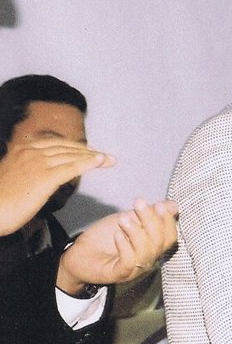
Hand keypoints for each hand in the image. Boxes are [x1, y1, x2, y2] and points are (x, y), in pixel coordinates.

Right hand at [0, 139, 114, 234]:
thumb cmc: (1, 200)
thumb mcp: (13, 176)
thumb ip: (28, 169)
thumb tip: (43, 173)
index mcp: (22, 149)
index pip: (56, 144)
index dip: (75, 147)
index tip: (89, 151)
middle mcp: (31, 152)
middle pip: (67, 148)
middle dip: (88, 151)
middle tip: (105, 156)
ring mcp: (38, 162)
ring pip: (72, 156)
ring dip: (94, 157)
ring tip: (109, 160)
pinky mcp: (45, 177)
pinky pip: (72, 167)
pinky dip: (89, 163)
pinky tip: (100, 162)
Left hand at [56, 198, 178, 294]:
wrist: (79, 253)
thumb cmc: (105, 237)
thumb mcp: (129, 219)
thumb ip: (149, 213)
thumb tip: (173, 205)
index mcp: (153, 246)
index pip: (170, 237)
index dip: (168, 221)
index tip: (159, 205)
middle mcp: (147, 259)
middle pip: (160, 242)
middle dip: (151, 220)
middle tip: (138, 203)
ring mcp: (135, 269)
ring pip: (146, 252)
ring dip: (136, 232)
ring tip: (123, 219)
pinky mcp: (119, 274)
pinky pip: (129, 261)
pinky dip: (125, 246)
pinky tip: (117, 235)